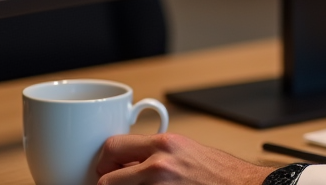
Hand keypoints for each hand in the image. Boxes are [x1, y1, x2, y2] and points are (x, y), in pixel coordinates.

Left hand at [96, 133, 270, 184]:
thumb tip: (130, 161)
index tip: (109, 169)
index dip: (105, 162)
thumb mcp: (186, 150)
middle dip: (107, 183)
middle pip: (105, 179)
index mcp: (164, 144)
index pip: (112, 147)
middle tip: (115, 184)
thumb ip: (156, 152)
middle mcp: (158, 165)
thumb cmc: (220, 172)